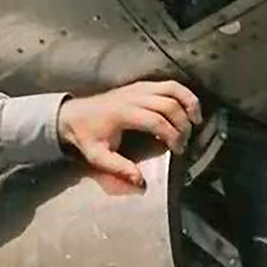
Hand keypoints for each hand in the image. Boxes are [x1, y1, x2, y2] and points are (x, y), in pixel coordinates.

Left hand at [57, 79, 201, 193]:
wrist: (70, 115)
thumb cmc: (85, 136)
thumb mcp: (97, 156)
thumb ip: (119, 168)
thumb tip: (141, 183)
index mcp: (123, 113)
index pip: (157, 121)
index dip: (172, 135)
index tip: (178, 151)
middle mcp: (133, 96)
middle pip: (169, 104)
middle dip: (183, 124)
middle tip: (185, 142)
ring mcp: (138, 88)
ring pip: (172, 89)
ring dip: (189, 103)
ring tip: (196, 121)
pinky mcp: (141, 85)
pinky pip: (168, 84)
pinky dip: (183, 93)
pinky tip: (188, 108)